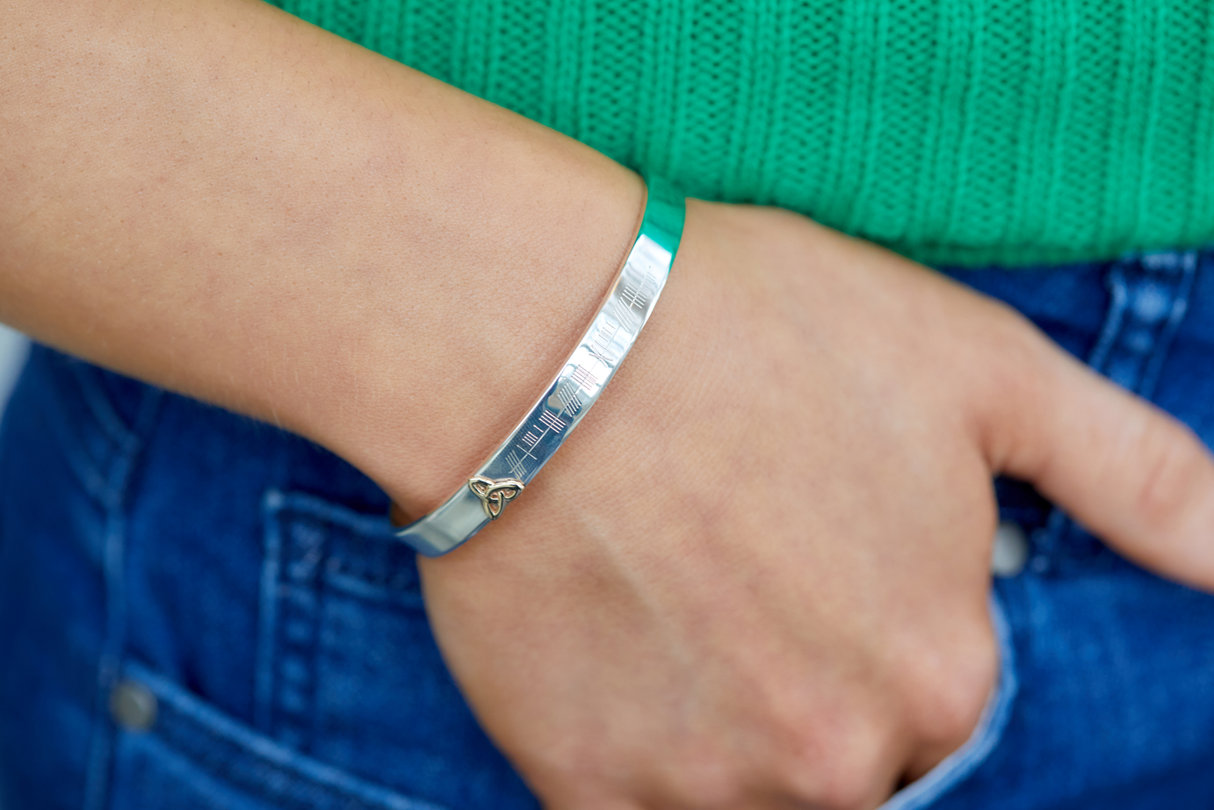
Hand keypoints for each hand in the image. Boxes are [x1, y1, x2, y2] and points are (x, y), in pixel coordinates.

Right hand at [417, 201, 1213, 808]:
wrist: (543, 338)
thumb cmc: (761, 330)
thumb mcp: (981, 369)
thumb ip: (1138, 479)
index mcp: (945, 673)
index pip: (948, 707)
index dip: (887, 626)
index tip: (826, 561)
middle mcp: (836, 758)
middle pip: (848, 757)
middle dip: (813, 680)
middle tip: (741, 566)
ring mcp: (703, 783)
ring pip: (743, 784)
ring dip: (721, 713)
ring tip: (669, 591)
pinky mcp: (580, 782)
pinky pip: (629, 804)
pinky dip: (630, 740)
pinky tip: (613, 647)